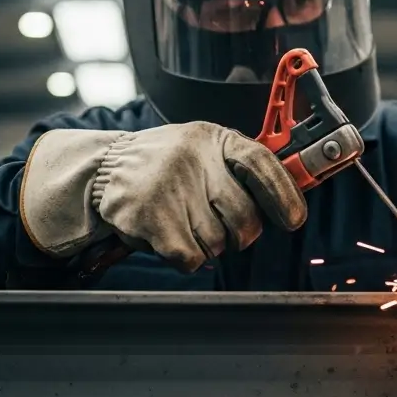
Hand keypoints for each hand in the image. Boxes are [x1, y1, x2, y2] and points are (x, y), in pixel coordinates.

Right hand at [20, 122, 306, 270]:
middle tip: (220, 225)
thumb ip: (243, 169)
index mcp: (214, 139)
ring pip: (216, 243)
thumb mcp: (204, 150)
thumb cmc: (165, 165)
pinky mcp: (150, 217)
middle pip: (244, 217)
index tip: (294, 219)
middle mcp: (194, 158)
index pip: (261, 164)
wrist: (103, 169)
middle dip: (239, 233)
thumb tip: (291, 197)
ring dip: (204, 242)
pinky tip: (168, 234)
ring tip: (182, 220)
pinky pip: (190, 257)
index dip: (284, 194)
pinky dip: (184, 256)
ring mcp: (170, 187)